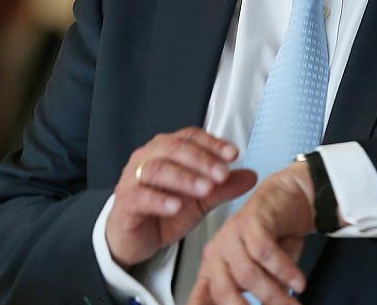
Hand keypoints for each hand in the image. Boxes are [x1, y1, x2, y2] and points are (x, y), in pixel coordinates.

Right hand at [106, 127, 256, 267]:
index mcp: (166, 150)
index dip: (212, 143)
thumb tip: (252, 175)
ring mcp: (132, 178)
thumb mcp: (201, 200)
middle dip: (201, 160)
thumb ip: (223, 187)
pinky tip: (177, 206)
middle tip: (222, 174)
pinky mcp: (124, 202)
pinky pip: (139, 196)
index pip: (190, 137)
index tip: (234, 154)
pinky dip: (159, 200)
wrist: (136, 238)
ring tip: (206, 189)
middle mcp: (147, 157)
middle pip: (173, 148)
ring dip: (184, 178)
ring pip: (156, 169)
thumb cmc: (165, 212)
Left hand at [188, 161, 314, 304]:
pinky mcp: (250, 220)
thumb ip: (257, 295)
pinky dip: (284, 271)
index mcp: (214, 268)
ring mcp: (231, 235)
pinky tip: (298, 281)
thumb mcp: (264, 274)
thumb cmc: (275, 236)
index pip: (201, 298)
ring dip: (274, 295)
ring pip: (247, 275)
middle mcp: (217, 252)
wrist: (291, 196)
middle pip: (223, 291)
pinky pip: (264, 252)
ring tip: (293, 304)